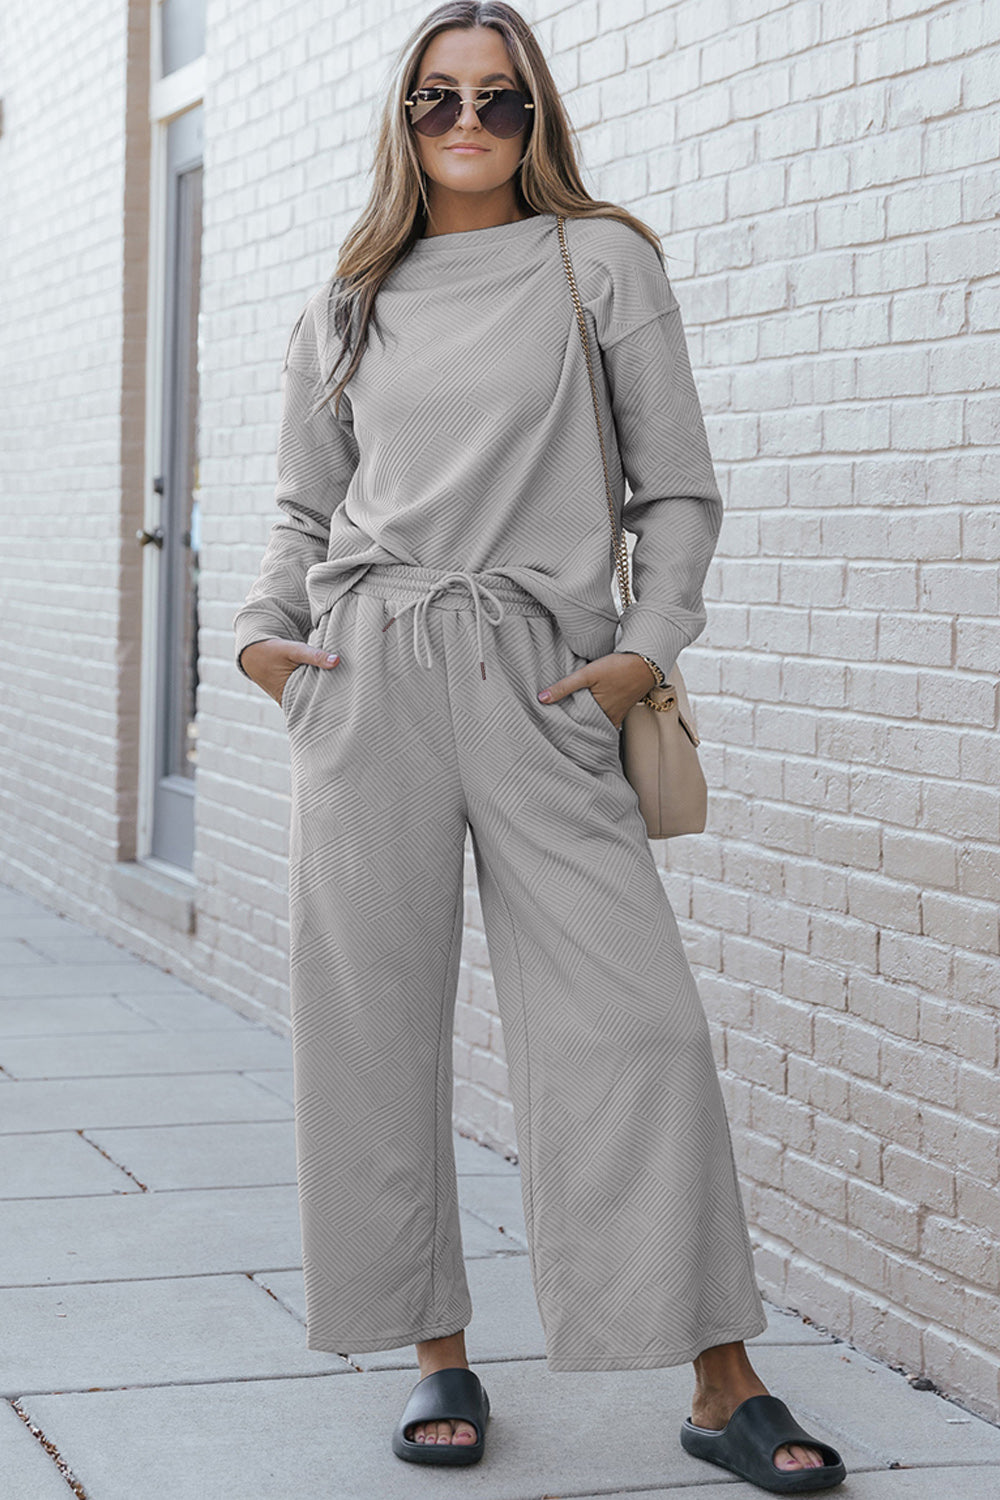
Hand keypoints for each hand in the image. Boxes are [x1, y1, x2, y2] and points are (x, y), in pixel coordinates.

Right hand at [240, 637, 339, 706]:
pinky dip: (318, 691)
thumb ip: (315, 656)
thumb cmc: (272, 650)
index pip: (315, 708)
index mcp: (288, 697)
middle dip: (330, 702)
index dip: (331, 705)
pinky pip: (309, 695)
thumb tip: (337, 661)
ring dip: (325, 696)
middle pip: (315, 706)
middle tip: (351, 699)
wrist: (253, 651)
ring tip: (346, 695)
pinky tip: (334, 688)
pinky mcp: (293, 693)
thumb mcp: (293, 650)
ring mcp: (291, 699)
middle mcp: (290, 702)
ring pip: (312, 700)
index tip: (348, 703)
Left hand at [537, 651, 657, 729]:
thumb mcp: (588, 674)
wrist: (646, 663)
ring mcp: (616, 715)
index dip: (561, 724)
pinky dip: (597, 720)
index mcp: (597, 711)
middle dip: (572, 726)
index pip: (574, 723)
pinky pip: (607, 721)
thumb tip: (542, 698)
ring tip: (569, 722)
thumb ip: (565, 686)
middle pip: (585, 725)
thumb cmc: (619, 667)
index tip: (549, 725)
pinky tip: (591, 716)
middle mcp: (607, 717)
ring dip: (584, 723)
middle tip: (555, 727)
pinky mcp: (622, 711)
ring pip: (595, 724)